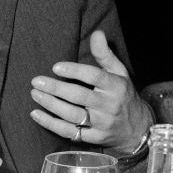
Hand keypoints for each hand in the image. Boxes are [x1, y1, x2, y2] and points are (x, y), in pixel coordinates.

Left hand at [29, 30, 152, 152]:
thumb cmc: (123, 96)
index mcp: (116, 87)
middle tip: (36, 81)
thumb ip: (105, 54)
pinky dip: (50, 124)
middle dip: (56, 89)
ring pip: (72, 115)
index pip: (95, 77)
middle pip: (80, 97)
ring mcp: (101, 124)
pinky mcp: (93, 138)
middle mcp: (109, 106)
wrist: (138, 129)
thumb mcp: (120, 73)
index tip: (56, 67)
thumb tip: (97, 33)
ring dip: (51, 105)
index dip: (75, 71)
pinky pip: (69, 132)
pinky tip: (36, 114)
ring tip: (34, 94)